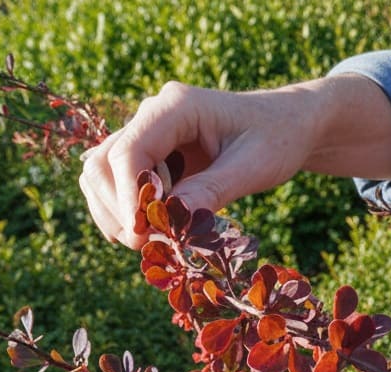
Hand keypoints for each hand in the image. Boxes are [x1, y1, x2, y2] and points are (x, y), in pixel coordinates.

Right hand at [78, 74, 390, 249]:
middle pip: (101, 164)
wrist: (289, 124)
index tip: (143, 236)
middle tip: (150, 246)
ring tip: (154, 243)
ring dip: (116, 214)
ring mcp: (147, 134)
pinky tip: (156, 232)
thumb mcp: (255, 166)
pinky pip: (119, 184)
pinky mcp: (151, 155)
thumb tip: (174, 218)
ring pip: (101, 175)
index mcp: (176, 106)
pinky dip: (129, 212)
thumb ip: (214, 189)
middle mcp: (152, 115)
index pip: (128, 151)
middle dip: (117, 209)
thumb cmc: (278, 139)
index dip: (128, 197)